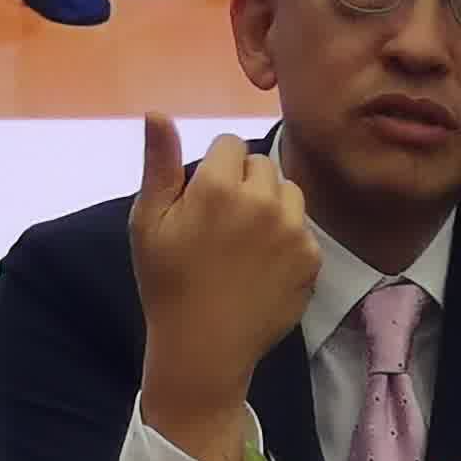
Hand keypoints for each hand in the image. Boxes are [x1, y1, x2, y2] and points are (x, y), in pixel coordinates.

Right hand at [130, 113, 317, 460]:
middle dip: (244, 182)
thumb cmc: (167, 282)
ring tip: (245, 241)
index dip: (215, 171)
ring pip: (287, 191)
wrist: (204, 348)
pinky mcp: (312, 257)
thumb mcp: (148, 222)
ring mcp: (293, 230)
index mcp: (218, 186)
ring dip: (271, 204)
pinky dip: (287, 238)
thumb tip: (157, 111)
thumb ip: (159, 163)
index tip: (202, 202)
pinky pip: (302, 227)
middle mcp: (262, 200)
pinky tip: (263, 265)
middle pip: (261, 163)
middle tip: (222, 224)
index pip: (230, 144)